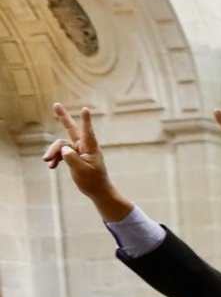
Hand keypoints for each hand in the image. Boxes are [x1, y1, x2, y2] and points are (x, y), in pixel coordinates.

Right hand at [42, 104, 132, 221]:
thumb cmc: (93, 181)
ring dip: (53, 152)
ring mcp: (79, 151)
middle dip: (63, 118)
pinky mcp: (75, 157)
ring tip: (47, 161)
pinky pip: (62, 153)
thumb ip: (71, 158)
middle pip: (72, 130)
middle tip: (56, 104)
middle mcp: (85, 147)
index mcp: (91, 148)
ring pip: (62, 145)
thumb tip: (63, 148)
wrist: (98, 192)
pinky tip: (51, 166)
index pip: (88, 132)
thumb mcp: (81, 170)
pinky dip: (56, 159)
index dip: (86, 120)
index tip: (86, 109)